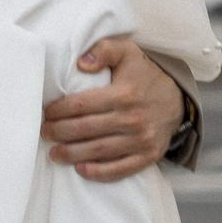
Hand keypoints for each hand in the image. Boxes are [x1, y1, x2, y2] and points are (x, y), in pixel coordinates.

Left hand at [43, 37, 184, 181]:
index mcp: (124, 94)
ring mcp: (141, 140)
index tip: (46, 113)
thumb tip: (81, 63)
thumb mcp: (127, 52)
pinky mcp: (148, 156)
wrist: (177, 100)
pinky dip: (98, 172)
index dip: (59, 111)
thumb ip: (104, 50)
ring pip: (99, 151)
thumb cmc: (144, 75)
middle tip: (44, 133)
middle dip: (59, 133)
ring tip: (54, 153)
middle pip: (86, 130)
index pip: (82, 105)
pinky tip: (80, 169)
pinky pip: (120, 169)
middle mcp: (133, 118)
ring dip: (72, 154)